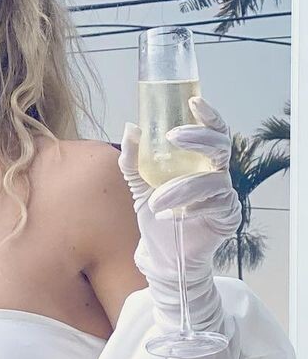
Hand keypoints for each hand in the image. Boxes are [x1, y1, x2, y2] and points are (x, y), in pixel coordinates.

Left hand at [119, 95, 240, 285]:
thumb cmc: (157, 217)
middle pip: (221, 146)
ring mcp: (224, 196)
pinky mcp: (227, 217)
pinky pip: (216, 205)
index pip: (212, 131)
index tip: (193, 101)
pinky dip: (192, 207)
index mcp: (199, 162)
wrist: (161, 257)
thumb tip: (130, 128)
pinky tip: (170, 215)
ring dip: (181, 187)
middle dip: (199, 137)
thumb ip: (134, 160)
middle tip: (173, 136)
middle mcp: (215, 174)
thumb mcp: (139, 186)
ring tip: (155, 201)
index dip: (207, 115)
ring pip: (212, 180)